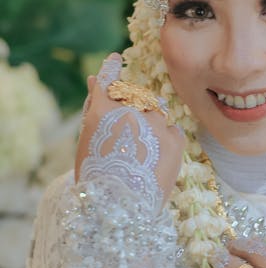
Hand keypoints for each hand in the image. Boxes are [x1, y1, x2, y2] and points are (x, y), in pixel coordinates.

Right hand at [75, 53, 184, 206]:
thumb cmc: (97, 179)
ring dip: (150, 123)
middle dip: (131, 108)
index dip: (111, 69)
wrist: (121, 209)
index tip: (116, 58)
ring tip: (142, 151)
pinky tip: (156, 157)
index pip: (109, 81)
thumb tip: (94, 80)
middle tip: (127, 135)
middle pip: (134, 98)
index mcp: (104, 111)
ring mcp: (156, 123)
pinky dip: (164, 138)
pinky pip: (171, 128)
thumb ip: (95, 110)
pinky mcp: (175, 138)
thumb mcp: (88, 141)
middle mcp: (131, 111)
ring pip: (155, 112)